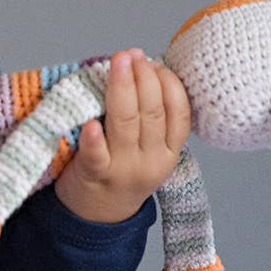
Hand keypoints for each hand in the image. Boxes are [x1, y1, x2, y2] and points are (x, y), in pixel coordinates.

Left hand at [54, 48, 190, 223]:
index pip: (179, 113)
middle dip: (144, 78)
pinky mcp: (95, 175)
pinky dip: (95, 139)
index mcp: (170, 151)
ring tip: (117, 63)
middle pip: (153, 113)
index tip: (153, 62)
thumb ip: (147, 113)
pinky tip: (91, 121)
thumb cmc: (120, 168)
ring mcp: (124, 169)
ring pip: (126, 124)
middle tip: (131, 55)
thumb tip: (138, 61)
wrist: (97, 216)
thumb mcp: (147, 146)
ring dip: (122, 89)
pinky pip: (97, 155)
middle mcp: (152, 161)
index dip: (169, 83)